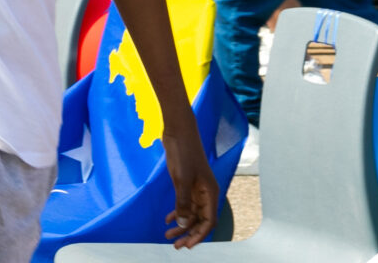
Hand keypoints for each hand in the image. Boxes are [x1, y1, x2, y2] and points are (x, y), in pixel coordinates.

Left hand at [161, 125, 218, 247]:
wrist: (178, 131)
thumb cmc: (184, 153)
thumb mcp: (182, 179)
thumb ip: (183, 203)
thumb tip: (184, 226)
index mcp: (210, 193)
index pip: (208, 221)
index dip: (199, 235)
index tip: (187, 245)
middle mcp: (205, 193)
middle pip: (199, 220)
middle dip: (188, 233)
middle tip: (175, 245)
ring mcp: (195, 188)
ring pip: (190, 213)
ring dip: (181, 225)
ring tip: (167, 235)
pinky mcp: (185, 182)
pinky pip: (183, 203)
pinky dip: (177, 212)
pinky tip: (167, 220)